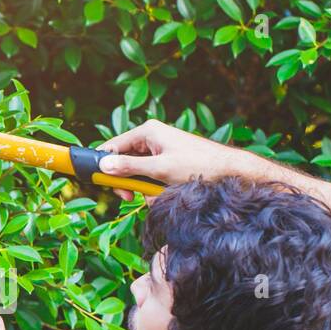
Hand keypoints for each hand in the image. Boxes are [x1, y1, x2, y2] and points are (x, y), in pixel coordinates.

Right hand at [97, 119, 240, 200]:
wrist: (230, 171)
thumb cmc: (198, 165)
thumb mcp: (160, 169)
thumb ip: (129, 168)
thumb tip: (103, 166)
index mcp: (147, 131)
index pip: (112, 146)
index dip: (103, 165)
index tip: (100, 184)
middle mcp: (151, 137)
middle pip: (123, 161)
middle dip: (128, 182)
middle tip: (130, 197)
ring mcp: (160, 149)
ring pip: (138, 173)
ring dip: (144, 189)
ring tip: (158, 196)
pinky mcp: (167, 161)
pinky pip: (151, 176)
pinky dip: (155, 189)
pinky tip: (166, 194)